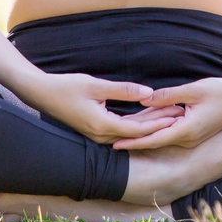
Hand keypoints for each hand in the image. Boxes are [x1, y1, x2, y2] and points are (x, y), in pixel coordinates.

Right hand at [16, 71, 184, 144]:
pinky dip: (136, 122)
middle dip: (159, 123)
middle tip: (181, 114)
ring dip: (149, 123)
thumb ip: (124, 90)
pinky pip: (121, 129)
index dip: (159, 123)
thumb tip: (149, 93)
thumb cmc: (67, 87)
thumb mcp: (96, 85)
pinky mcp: (95, 129)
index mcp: (102, 126)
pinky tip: (149, 115)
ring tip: (170, 114)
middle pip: (136, 133)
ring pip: (129, 132)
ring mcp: (97, 135)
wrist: (41, 93)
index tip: (176, 116)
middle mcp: (100, 135)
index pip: (138, 130)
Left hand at [114, 76, 221, 150]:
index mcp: (187, 130)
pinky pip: (172, 132)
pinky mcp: (196, 131)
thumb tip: (144, 97)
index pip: (154, 139)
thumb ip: (168, 95)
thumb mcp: (194, 89)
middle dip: (133, 139)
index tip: (114, 144)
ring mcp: (193, 136)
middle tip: (109, 138)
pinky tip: (146, 123)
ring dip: (145, 133)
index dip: (133, 142)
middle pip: (155, 139)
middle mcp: (188, 137)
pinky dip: (158, 128)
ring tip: (122, 131)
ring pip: (163, 135)